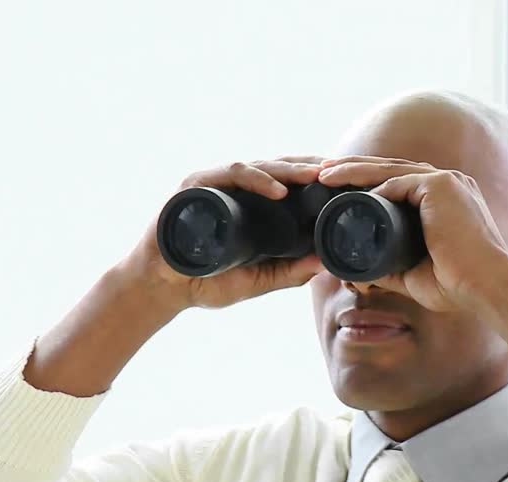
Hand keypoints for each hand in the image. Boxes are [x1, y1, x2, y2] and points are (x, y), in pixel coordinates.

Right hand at [122, 157, 326, 311]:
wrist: (162, 289)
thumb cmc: (206, 281)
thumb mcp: (256, 280)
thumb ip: (288, 273)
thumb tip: (325, 264)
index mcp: (250, 204)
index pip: (288, 182)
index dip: (315, 179)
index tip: (345, 183)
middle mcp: (234, 189)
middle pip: (278, 169)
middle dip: (310, 170)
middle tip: (339, 174)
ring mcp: (215, 184)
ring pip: (259, 166)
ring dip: (289, 170)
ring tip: (315, 178)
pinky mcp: (196, 186)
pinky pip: (231, 175)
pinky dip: (256, 179)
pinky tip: (278, 191)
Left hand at [317, 156, 507, 311]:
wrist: (485, 286)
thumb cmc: (458, 285)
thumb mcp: (415, 274)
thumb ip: (390, 268)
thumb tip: (361, 273)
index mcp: (446, 202)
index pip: (400, 184)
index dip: (368, 184)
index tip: (339, 192)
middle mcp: (448, 185)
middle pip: (391, 171)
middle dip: (354, 170)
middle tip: (323, 173)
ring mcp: (446, 181)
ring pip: (389, 170)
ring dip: (354, 169)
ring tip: (325, 173)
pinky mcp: (442, 185)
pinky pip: (397, 179)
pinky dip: (370, 181)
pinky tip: (345, 185)